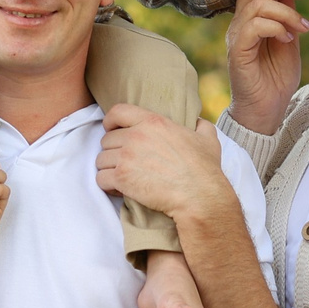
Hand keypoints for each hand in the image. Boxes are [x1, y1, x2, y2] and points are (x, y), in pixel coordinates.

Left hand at [94, 105, 233, 225]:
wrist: (199, 195)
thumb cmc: (205, 169)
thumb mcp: (207, 139)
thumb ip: (200, 126)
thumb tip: (198, 122)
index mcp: (153, 122)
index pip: (118, 111)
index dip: (110, 121)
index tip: (111, 129)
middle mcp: (136, 136)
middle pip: (107, 140)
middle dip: (112, 151)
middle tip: (123, 163)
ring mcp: (126, 157)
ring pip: (101, 160)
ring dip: (108, 169)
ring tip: (121, 178)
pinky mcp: (121, 178)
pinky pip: (101, 179)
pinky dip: (107, 186)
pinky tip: (119, 189)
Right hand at [223, 0, 308, 135]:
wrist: (268, 109)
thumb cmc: (277, 76)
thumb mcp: (289, 37)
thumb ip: (288, 12)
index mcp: (250, 17)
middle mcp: (239, 23)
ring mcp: (237, 37)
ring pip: (255, 4)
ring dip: (285, 11)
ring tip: (302, 27)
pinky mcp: (238, 51)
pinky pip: (254, 26)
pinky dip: (276, 27)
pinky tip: (289, 39)